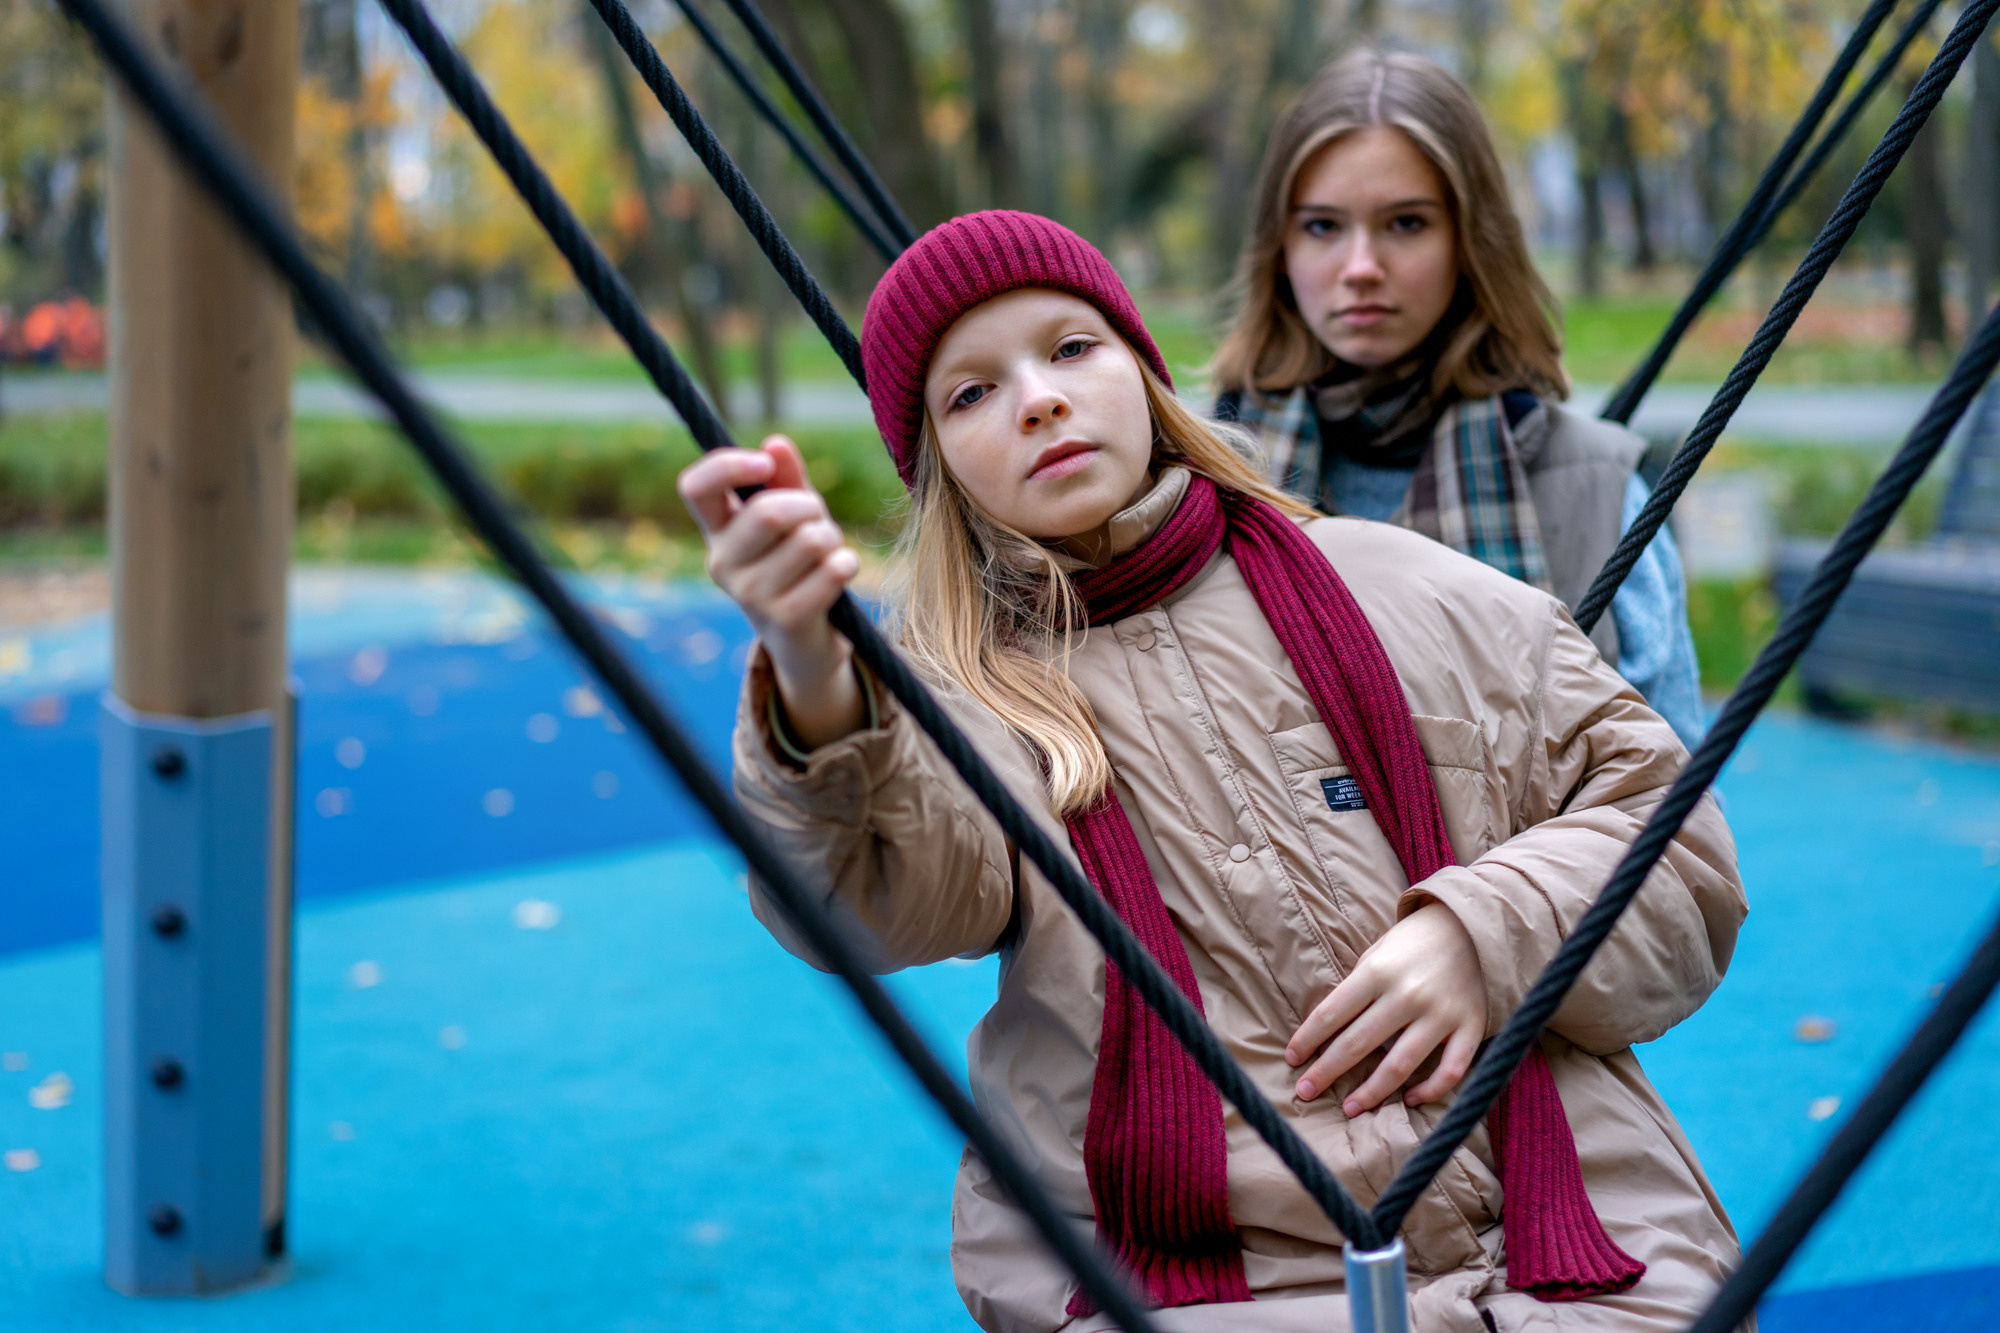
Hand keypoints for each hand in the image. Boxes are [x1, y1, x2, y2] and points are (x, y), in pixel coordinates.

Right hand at [678, 436, 862, 747]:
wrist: (807, 638)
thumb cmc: (798, 562)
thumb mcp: (793, 514)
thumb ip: (786, 478)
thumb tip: (776, 444)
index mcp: (716, 530)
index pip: (695, 486)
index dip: (728, 465)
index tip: (763, 464)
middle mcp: (722, 563)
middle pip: (769, 513)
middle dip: (810, 507)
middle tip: (819, 520)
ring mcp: (750, 595)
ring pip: (810, 540)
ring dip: (832, 538)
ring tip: (826, 553)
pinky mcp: (784, 619)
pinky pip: (831, 571)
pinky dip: (846, 563)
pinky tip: (840, 571)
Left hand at [1284, 903, 1485, 1114]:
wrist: (1475, 926)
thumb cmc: (1415, 942)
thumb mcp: (1378, 951)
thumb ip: (1358, 985)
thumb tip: (1332, 1027)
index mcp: (1378, 971)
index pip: (1332, 1013)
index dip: (1308, 1040)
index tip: (1293, 1059)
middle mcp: (1407, 994)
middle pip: (1358, 1043)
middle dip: (1326, 1071)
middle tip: (1305, 1092)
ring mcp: (1441, 1014)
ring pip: (1399, 1066)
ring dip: (1371, 1092)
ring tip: (1350, 1109)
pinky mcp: (1471, 1028)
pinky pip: (1450, 1071)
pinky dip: (1429, 1090)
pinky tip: (1409, 1099)